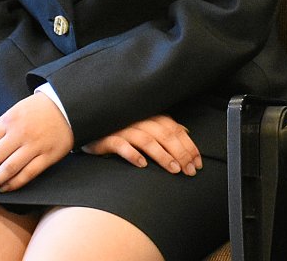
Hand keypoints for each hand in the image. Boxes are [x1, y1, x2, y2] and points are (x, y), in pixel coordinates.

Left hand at [0, 91, 72, 193]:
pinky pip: (28, 173)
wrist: (69, 105)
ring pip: (8, 168)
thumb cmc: (38, 109)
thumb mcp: (14, 111)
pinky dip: (14, 183)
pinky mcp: (48, 156)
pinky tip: (4, 188)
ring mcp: (35, 145)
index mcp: (9, 120)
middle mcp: (20, 133)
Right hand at [83, 114, 201, 175]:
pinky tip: (142, 165)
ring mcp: (123, 128)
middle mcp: (139, 120)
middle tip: (189, 171)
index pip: (175, 130)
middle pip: (165, 135)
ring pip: (147, 141)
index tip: (198, 163)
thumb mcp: (144, 126)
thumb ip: (164, 128)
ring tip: (174, 169)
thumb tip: (186, 132)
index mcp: (151, 116)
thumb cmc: (121, 129)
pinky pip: (121, 145)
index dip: (189, 146)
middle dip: (180, 153)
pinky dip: (132, 154)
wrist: (89, 127)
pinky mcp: (106, 138)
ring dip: (162, 155)